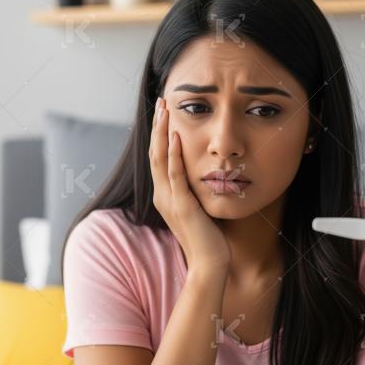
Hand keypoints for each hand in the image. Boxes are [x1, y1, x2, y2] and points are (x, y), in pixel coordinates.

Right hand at [149, 96, 231, 272]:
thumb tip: (203, 172)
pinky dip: (174, 155)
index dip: (159, 134)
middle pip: (155, 153)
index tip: (164, 112)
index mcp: (165, 195)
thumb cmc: (209, 237)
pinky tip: (176, 137)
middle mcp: (163, 195)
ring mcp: (170, 200)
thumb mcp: (199, 207)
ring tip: (164, 110)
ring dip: (162, 132)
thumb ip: (195, 190)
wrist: (210, 263)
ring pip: (161, 159)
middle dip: (158, 126)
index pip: (158, 158)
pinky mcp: (182, 206)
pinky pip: (175, 175)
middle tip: (161, 101)